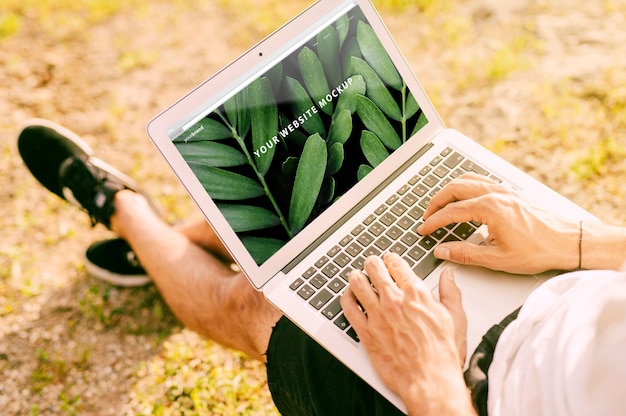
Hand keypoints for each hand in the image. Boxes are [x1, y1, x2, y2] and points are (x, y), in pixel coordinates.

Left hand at [341, 254, 472, 415]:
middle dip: (372, 263)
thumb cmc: (442, 354)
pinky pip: (348, 308)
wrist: (430, 380)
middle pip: (374, 268)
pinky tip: (348, 297)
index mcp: (416, 294)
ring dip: (356, 276)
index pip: (396, 264)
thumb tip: (448, 276)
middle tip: (371, 264)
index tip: (389, 260)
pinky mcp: (366, 332)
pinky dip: (346, 298)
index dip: (391, 259)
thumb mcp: (455, 318)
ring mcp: (377, 315)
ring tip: (356, 276)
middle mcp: (394, 301)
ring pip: (357, 283)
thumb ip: (450, 292)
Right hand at [417, 173, 580, 273]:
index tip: (424, 230)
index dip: (433, 222)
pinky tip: (464, 198)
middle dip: (436, 202)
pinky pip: (481, 180)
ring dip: (449, 190)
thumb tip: (442, 251)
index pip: (451, 212)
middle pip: (454, 188)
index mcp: (489, 208)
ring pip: (467, 180)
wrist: (569, 242)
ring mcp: (504, 190)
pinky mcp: (511, 192)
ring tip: (440, 205)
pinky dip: (465, 186)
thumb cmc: (539, 250)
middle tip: (426, 216)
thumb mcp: (497, 258)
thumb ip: (464, 254)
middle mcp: (495, 194)